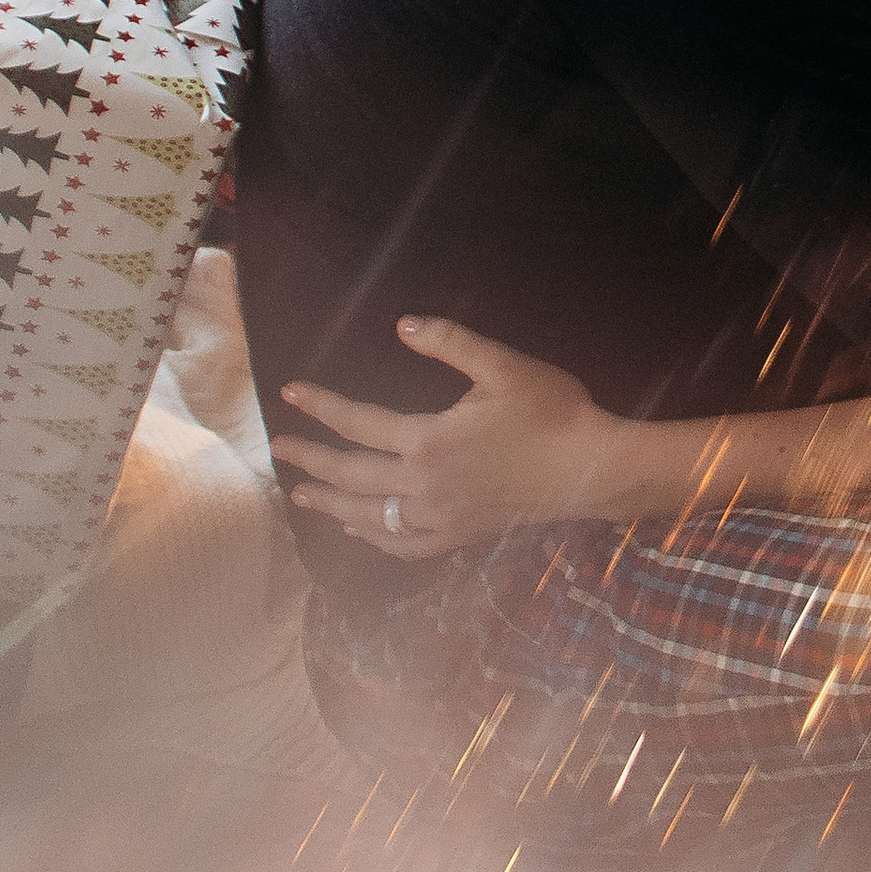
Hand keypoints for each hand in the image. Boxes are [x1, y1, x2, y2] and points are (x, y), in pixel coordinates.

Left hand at [272, 316, 614, 557]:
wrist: (591, 470)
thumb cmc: (552, 411)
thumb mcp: (503, 365)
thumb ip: (450, 343)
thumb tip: (403, 325)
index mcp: (429, 441)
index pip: (357, 422)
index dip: (320, 406)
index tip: (290, 393)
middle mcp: (426, 486)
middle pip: (351, 474)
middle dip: (310, 460)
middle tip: (279, 450)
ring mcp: (441, 517)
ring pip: (369, 517)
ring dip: (331, 505)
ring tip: (302, 495)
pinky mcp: (460, 535)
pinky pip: (403, 545)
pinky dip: (374, 538)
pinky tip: (361, 530)